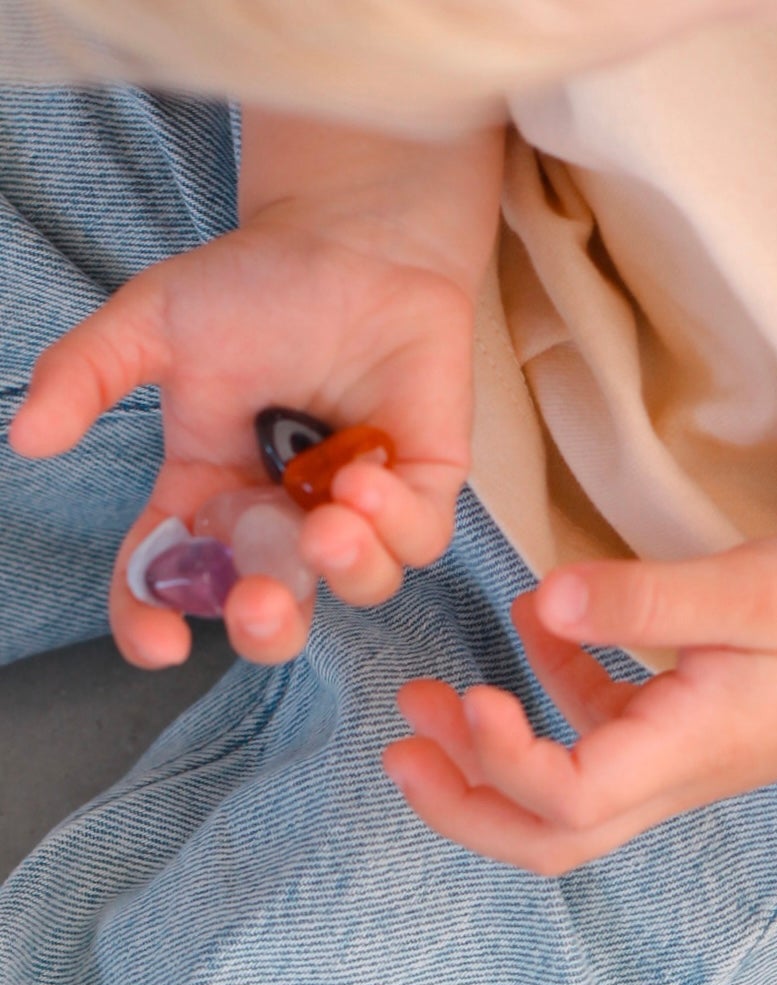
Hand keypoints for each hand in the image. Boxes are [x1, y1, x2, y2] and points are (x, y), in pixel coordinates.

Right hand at [6, 118, 499, 669]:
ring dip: (342, 569)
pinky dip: (394, 524)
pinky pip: (416, 540)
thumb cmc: (254, 283)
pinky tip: (364, 479)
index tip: (160, 642)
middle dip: (264, 623)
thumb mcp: (152, 322)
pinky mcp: (422, 492)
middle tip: (256, 604)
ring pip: (357, 586)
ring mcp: (353, 514)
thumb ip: (87, 375)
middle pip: (271, 611)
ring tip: (330, 524)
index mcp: (209, 498)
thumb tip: (26, 438)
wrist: (353, 237)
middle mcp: (280, 521)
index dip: (156, 619)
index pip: (171, 581)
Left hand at [384, 534, 776, 872]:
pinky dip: (549, 701)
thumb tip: (545, 601)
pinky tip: (532, 630)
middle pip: (548, 838)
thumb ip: (646, 597)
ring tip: (432, 703)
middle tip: (398, 749)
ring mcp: (672, 766)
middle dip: (463, 806)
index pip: (570, 796)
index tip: (470, 696)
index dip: (504, 762)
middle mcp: (671, 780)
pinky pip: (596, 743)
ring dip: (488, 767)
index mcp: (685, 754)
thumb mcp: (751, 588)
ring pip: (562, 806)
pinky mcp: (679, 736)